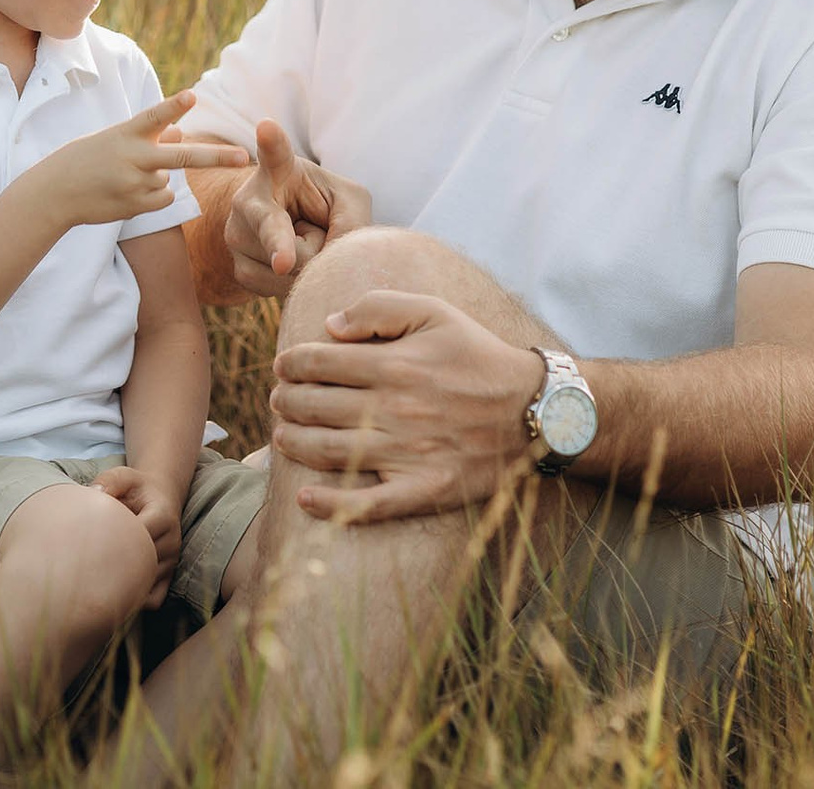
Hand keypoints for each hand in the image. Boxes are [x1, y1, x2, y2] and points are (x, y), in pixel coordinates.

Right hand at [23, 91, 247, 229]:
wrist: (55, 193)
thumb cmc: (85, 158)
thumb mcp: (114, 139)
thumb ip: (149, 136)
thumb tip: (181, 132)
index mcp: (125, 133)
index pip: (153, 117)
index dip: (174, 106)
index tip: (192, 96)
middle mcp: (133, 158)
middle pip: (182, 158)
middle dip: (216, 157)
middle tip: (243, 156)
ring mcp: (135, 184)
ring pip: (169, 178)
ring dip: (156, 176)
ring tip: (124, 177)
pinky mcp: (135, 205)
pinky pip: (163, 197)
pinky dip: (155, 193)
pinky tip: (128, 192)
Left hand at [94, 465, 183, 605]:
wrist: (161, 496)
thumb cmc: (137, 487)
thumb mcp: (124, 475)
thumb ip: (109, 480)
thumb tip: (93, 494)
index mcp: (163, 515)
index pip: (141, 536)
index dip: (117, 542)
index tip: (92, 545)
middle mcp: (172, 541)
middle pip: (144, 564)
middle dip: (117, 568)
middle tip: (88, 572)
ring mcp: (172, 561)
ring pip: (148, 584)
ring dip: (126, 586)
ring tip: (97, 584)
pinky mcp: (169, 575)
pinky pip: (155, 598)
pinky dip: (138, 600)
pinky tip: (116, 592)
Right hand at [220, 120, 372, 297]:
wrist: (290, 229)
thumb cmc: (324, 206)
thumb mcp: (349, 203)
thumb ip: (350, 224)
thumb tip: (326, 264)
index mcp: (278, 170)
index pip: (274, 154)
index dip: (271, 141)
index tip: (267, 127)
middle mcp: (247, 200)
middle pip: (278, 232)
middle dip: (289, 246)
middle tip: (289, 259)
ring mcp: (236, 235)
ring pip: (285, 269)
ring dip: (308, 266)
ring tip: (303, 246)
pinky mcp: (238, 269)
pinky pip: (276, 290)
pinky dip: (296, 285)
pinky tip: (295, 267)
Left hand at [268, 290, 547, 523]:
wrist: (535, 410)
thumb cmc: (479, 356)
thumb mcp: (435, 312)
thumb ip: (379, 307)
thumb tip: (329, 325)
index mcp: (392, 365)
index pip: (317, 363)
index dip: (291, 364)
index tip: (283, 367)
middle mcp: (393, 410)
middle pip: (314, 407)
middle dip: (286, 402)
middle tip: (278, 401)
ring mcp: (406, 453)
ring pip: (328, 452)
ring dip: (293, 444)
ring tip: (281, 437)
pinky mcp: (424, 488)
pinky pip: (368, 505)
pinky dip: (331, 505)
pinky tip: (305, 499)